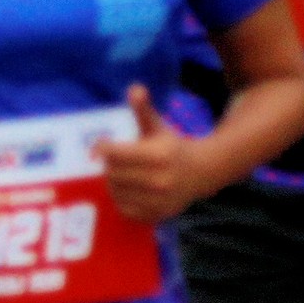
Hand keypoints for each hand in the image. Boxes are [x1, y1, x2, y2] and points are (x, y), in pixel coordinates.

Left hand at [96, 84, 212, 223]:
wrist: (201, 172)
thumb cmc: (172, 145)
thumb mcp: (157, 126)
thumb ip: (143, 109)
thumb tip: (135, 88)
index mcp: (158, 155)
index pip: (113, 153)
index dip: (102, 147)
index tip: (101, 145)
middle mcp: (160, 180)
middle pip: (112, 173)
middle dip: (110, 165)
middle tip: (116, 160)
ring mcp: (160, 200)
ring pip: (116, 192)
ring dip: (114, 182)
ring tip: (123, 174)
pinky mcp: (159, 214)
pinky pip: (125, 209)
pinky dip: (122, 200)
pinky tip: (130, 189)